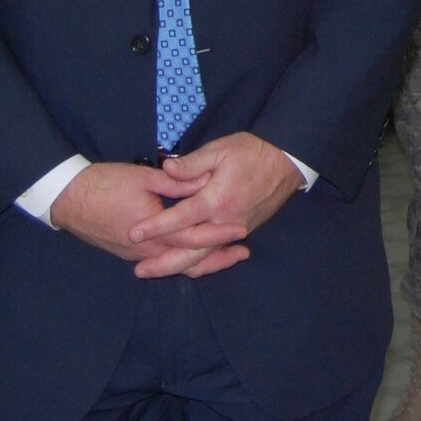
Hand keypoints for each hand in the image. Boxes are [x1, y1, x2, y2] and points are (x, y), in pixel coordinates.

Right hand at [48, 162, 248, 278]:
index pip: (194, 236)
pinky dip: (181, 261)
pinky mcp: (128, 255)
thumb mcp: (145, 177)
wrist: (68, 198)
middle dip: (217, 258)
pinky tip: (192, 255)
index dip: (220, 234)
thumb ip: (177, 183)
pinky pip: (161, 263)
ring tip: (225, 257)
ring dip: (201, 262)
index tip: (241, 230)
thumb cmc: (105, 183)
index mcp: (154, 230)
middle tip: (242, 254)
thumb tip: (204, 182)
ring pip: (175, 265)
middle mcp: (147, 250)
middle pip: (189, 260)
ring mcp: (136, 256)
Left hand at [127, 132, 304, 278]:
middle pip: (192, 252)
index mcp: (216, 199)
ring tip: (155, 271)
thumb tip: (167, 170)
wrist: (286, 162)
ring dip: (179, 267)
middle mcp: (225, 221)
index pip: (181, 218)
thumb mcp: (219, 150)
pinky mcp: (242, 231)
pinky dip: (199, 262)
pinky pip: (217, 252)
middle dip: (164, 263)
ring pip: (205, 257)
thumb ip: (192, 163)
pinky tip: (183, 265)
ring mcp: (235, 230)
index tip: (134, 233)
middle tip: (139, 270)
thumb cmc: (251, 152)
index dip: (156, 226)